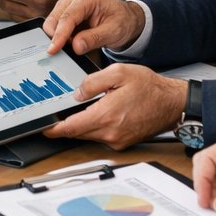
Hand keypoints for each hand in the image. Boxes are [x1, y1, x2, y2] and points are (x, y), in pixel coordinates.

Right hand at [42, 0, 146, 54]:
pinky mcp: (63, 10)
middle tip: (73, 49)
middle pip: (54, 20)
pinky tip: (73, 39)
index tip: (53, 50)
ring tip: (77, 42)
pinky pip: (55, 25)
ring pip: (52, 23)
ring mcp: (66, 2)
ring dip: (59, 36)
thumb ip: (94, 39)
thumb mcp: (113, 32)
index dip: (59, 35)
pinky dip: (61, 35)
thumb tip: (76, 46)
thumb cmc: (121, 22)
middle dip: (58, 37)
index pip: (67, 18)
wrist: (124, 18)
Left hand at [42, 64, 185, 148]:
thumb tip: (76, 93)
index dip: (54, 129)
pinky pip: (100, 136)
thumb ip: (93, 81)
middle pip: (77, 133)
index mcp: (107, 116)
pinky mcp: (122, 143)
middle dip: (64, 125)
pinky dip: (93, 127)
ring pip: (88, 135)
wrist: (173, 104)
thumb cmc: (150, 88)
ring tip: (76, 111)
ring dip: (80, 125)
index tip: (43, 127)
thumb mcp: (118, 73)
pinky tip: (95, 114)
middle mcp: (111, 133)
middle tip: (54, 115)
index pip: (72, 127)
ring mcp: (117, 140)